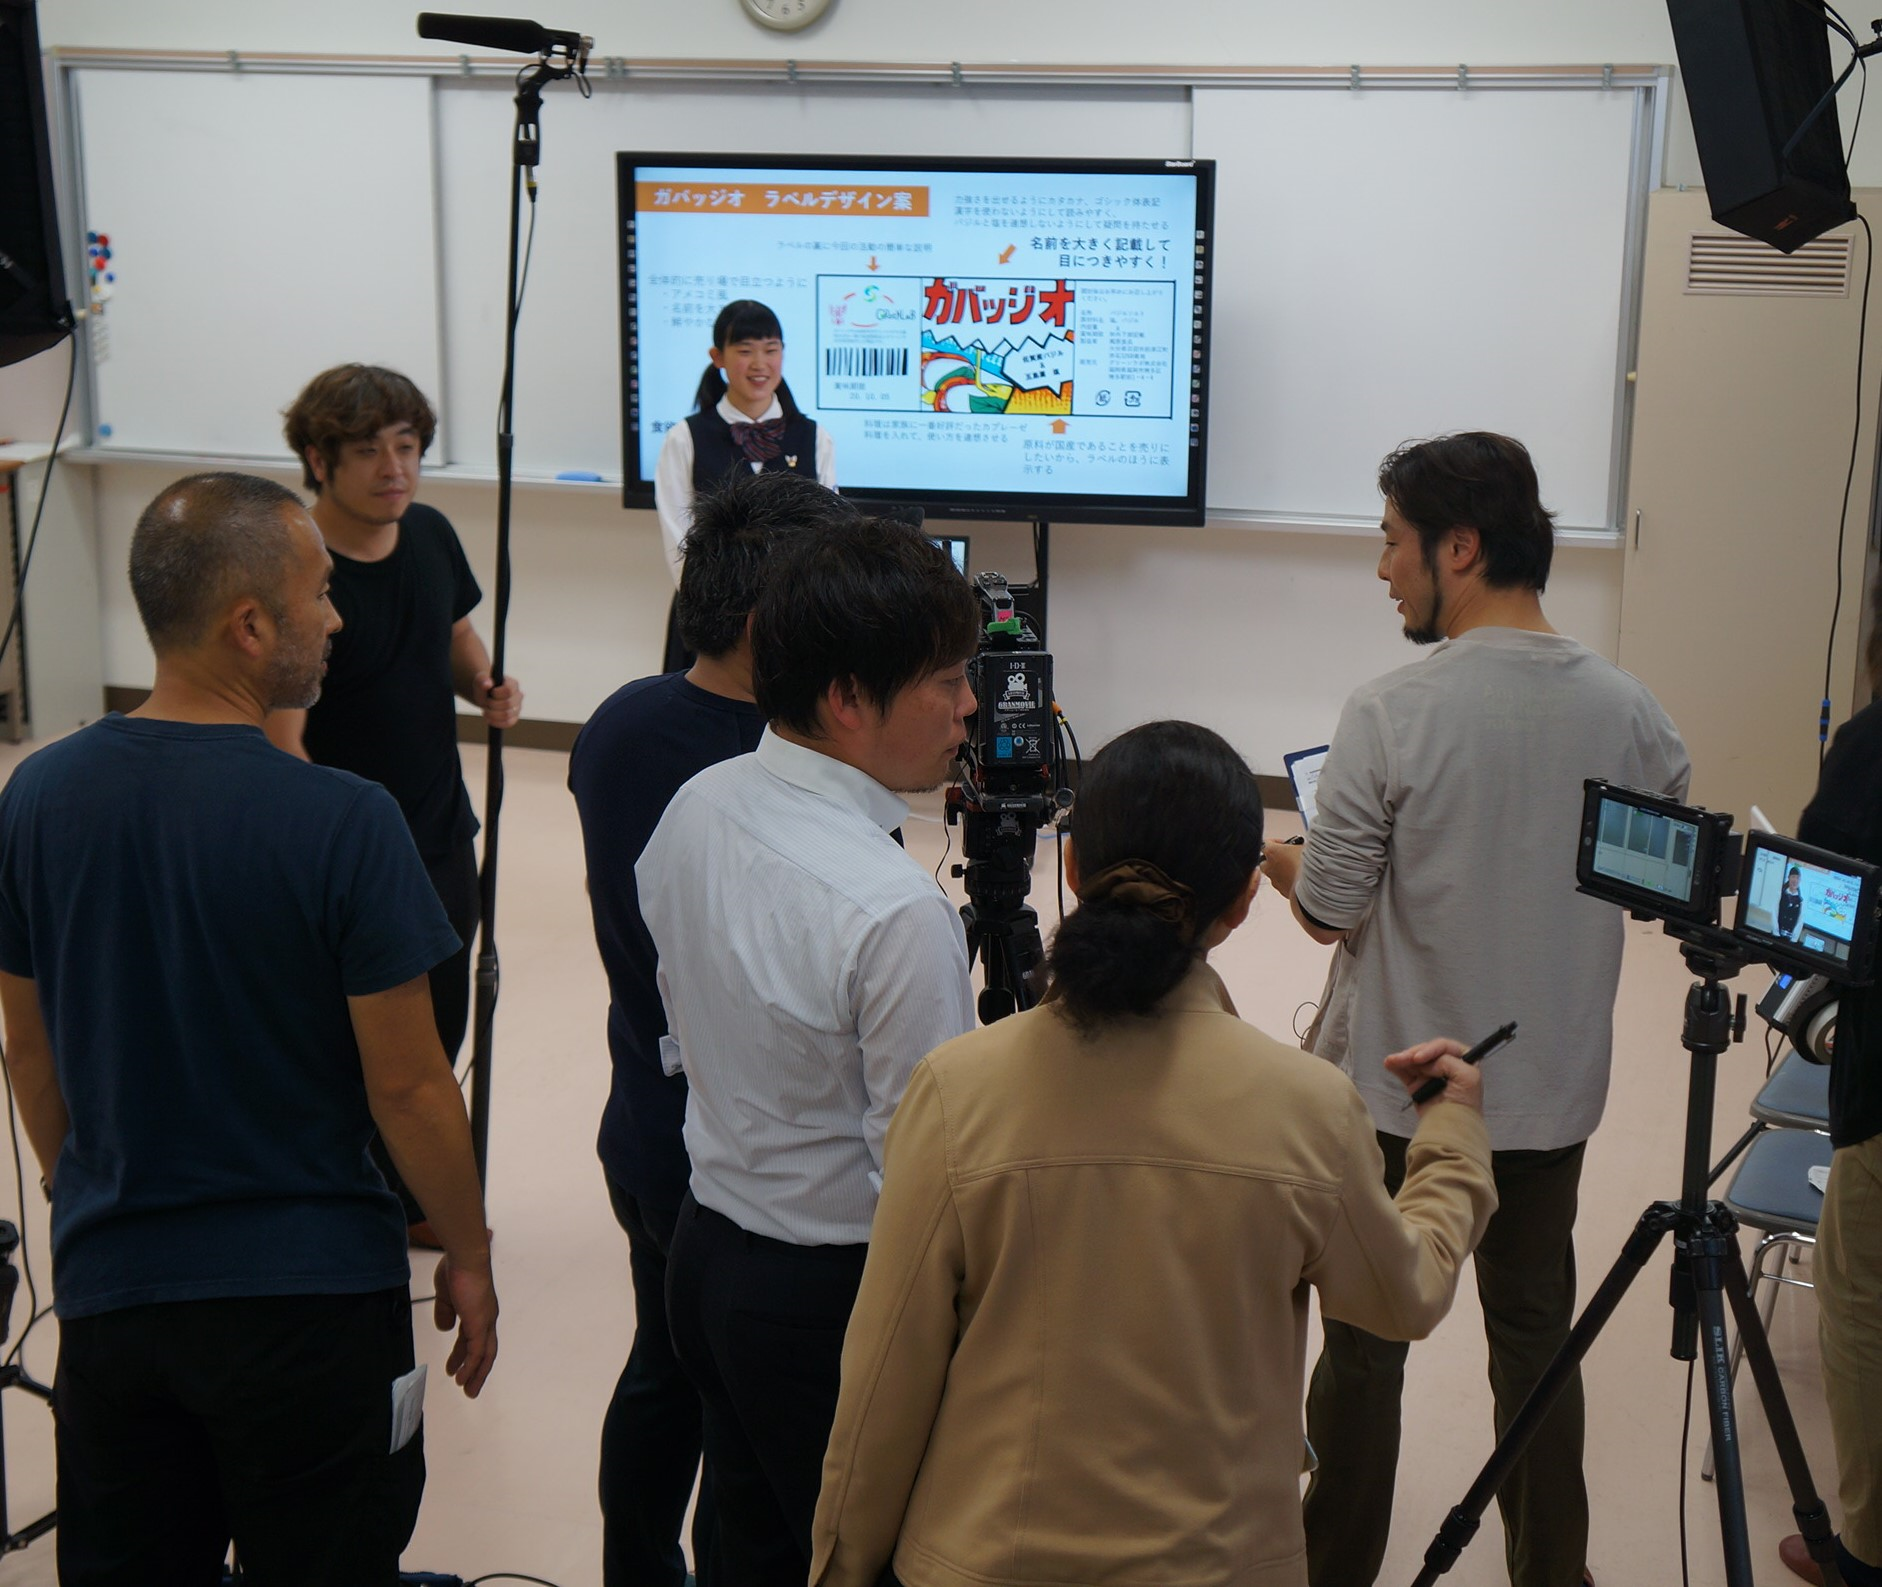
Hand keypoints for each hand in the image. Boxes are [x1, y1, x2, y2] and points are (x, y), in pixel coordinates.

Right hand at [432, 1247, 498, 1397]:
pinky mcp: (480, 1324)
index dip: (464, 1354)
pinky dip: (471, 1366)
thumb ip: (445, 1312)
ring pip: (484, 1355)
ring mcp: (485, 1321)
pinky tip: (462, 1377)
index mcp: (478, 1310)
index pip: (473, 1338)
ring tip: (467, 1390)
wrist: (465, 1258)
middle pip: (484, 1350)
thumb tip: (444, 1328)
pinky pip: (477, 1351)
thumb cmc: (456, 1270)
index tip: (455, 1367)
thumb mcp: (445, 1295)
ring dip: (475, 1373)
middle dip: (475, 1370)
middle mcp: (485, 1318)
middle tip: (467, 1386)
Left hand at [475, 674, 522, 730]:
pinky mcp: (514, 717)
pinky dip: (496, 722)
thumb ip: (483, 680)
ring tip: (485, 711)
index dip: (497, 693)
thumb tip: (487, 684)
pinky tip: (488, 719)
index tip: (490, 693)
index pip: (509, 690)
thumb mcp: (480, 681)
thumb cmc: (484, 686)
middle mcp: (518, 696)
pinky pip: (508, 723)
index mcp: (513, 684)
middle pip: (508, 704)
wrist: (485, 695)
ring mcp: (517, 708)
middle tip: (486, 702)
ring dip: (492, 714)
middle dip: (493, 705)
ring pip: (507, 715)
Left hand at [1259, 838, 1303, 899]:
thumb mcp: (1304, 847)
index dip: (1276, 843)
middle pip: (1265, 861)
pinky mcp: (1281, 891)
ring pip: (1273, 874)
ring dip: (1280, 871)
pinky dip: (1286, 881)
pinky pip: (1281, 884)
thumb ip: (1296, 846)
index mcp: (1272, 852)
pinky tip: (1298, 878)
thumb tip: (1299, 846)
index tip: (1284, 844)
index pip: (1265, 843)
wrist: (1315, 883)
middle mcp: (1269, 867)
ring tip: (1295, 868)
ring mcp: (1274, 880)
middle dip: (1273, 859)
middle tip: (1286, 857)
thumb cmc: (1309, 863)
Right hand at [1384, 1038, 1484, 1115]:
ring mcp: (1431, 1075)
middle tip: (1402, 1059)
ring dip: (1402, 1059)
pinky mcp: (1418, 1085)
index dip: (1431, 1049)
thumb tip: (1425, 1064)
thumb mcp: (1466, 1076)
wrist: (1451, 1127)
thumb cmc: (1465, 1104)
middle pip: (1427, 1052)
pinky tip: (1389, 1064)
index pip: (1445, 1047)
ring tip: (1390, 1061)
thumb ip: (1447, 1062)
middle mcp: (1447, 1065)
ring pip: (1414, 1060)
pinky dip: (1397, 1067)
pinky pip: (1406, 1072)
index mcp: (1463, 1061)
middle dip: (1413, 1054)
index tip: (1419, 1058)